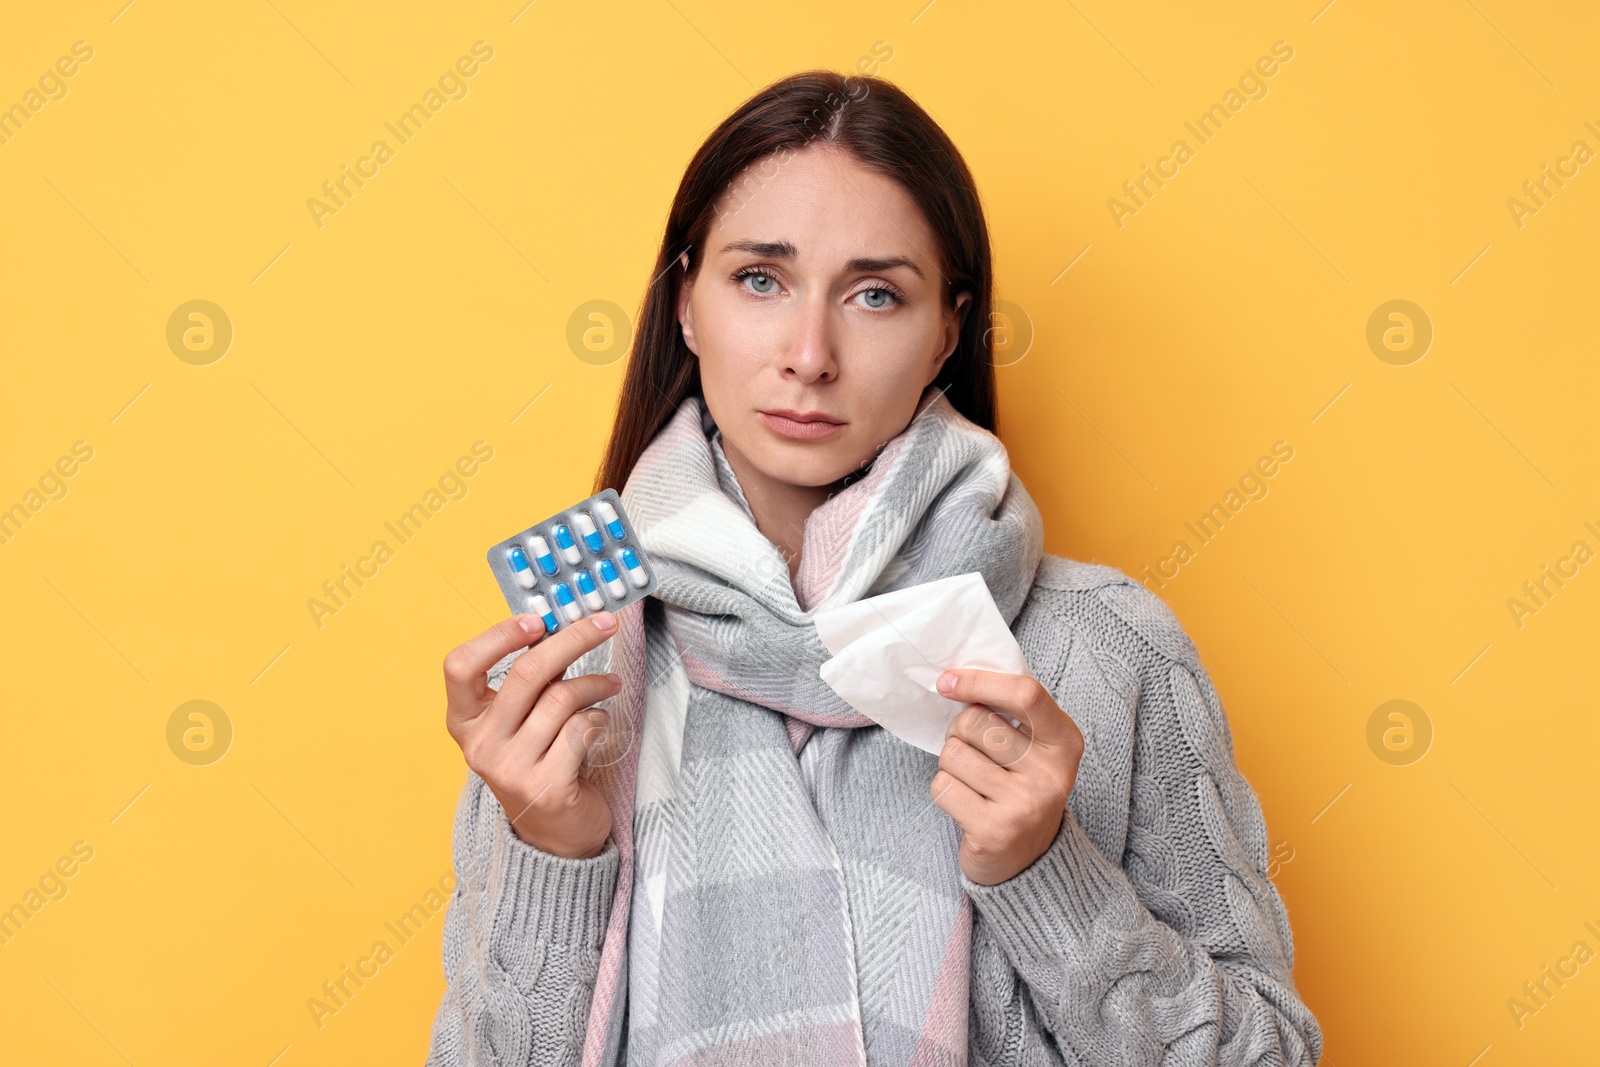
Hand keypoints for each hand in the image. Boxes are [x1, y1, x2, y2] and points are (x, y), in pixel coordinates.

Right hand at [443, 611, 620, 859]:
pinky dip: (599, 718)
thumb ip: (530, 680)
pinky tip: (600, 724)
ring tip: (610, 684)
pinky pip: (582, 729)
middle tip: (605, 623)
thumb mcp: (519, 720)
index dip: (498, 636)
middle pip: (526, 673)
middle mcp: (480, 744)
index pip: (461, 665)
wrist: (553, 835)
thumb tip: (562, 624)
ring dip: (596, 684)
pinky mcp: (545, 787)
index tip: (537, 619)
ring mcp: (510, 769)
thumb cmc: (538, 761)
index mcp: (464, 720)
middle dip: (574, 639)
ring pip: (562, 699)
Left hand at [930, 668, 1083, 885]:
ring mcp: (1025, 805)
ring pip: (953, 754)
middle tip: (972, 752)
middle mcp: (1051, 774)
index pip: (1025, 694)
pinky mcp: (994, 831)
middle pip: (975, 722)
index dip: (980, 681)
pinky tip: (966, 805)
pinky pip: (943, 786)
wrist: (1028, 861)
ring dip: (951, 765)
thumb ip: (1007, 711)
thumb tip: (953, 679)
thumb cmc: (1020, 787)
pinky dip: (944, 790)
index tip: (947, 682)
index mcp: (1065, 742)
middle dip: (959, 731)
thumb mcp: (1032, 747)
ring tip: (972, 782)